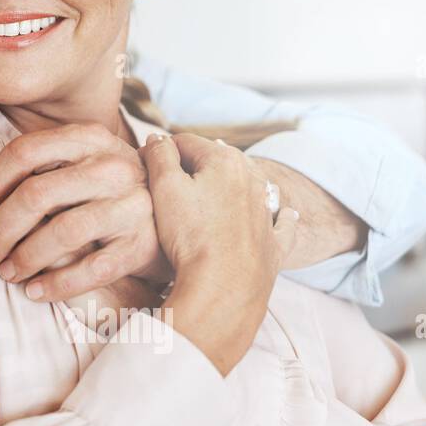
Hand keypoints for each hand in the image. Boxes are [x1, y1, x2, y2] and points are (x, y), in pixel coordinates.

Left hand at [0, 122, 170, 301]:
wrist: (177, 215)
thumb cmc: (107, 190)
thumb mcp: (81, 162)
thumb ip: (39, 169)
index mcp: (88, 138)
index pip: (24, 152)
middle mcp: (113, 166)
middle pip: (37, 194)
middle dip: (1, 228)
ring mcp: (132, 205)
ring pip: (63, 232)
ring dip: (25, 257)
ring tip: (6, 272)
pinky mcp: (143, 244)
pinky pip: (92, 268)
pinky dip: (57, 284)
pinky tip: (35, 292)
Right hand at [140, 132, 298, 374]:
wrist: (225, 288)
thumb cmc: (191, 235)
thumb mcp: (164, 187)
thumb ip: (159, 155)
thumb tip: (157, 138)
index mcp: (224, 159)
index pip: (184, 143)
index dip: (160, 152)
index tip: (144, 168)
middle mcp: (253, 178)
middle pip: (216, 162)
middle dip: (192, 168)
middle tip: (167, 188)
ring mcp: (267, 211)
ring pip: (247, 186)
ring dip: (228, 186)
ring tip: (207, 199)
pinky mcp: (275, 242)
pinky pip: (280, 222)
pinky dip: (279, 216)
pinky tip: (282, 215)